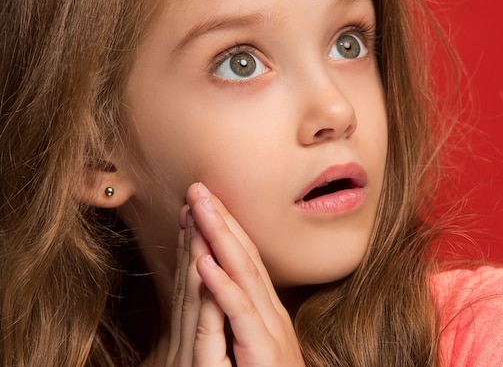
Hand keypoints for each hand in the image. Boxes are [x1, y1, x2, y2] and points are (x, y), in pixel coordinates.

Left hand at [166, 182, 304, 366]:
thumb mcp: (252, 344)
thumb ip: (238, 317)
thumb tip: (218, 286)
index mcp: (264, 310)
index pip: (243, 260)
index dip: (223, 229)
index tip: (202, 203)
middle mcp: (270, 312)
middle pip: (245, 257)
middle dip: (221, 220)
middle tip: (198, 188)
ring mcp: (269, 329)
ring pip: (243, 275)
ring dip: (220, 239)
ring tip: (200, 208)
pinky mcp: (263, 349)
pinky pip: (240, 312)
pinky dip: (222, 285)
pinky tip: (204, 261)